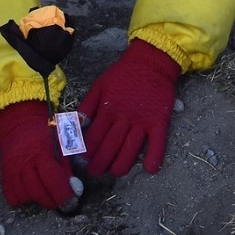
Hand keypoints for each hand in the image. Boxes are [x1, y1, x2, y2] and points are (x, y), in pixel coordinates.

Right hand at [0, 100, 74, 209]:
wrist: (19, 126)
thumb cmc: (45, 137)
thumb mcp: (61, 146)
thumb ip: (67, 167)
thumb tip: (75, 190)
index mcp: (42, 153)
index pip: (52, 180)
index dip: (63, 195)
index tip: (71, 203)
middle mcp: (25, 163)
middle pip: (37, 192)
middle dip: (52, 202)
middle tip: (61, 203)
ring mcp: (12, 170)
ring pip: (24, 196)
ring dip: (37, 201)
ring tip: (46, 195)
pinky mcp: (4, 176)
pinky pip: (12, 197)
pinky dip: (22, 200)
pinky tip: (31, 193)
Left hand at [76, 39, 179, 176]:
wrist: (151, 61)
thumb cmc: (123, 74)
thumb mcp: (100, 85)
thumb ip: (87, 106)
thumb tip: (74, 125)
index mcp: (108, 109)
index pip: (94, 136)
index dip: (86, 151)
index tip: (81, 161)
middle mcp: (124, 118)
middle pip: (110, 147)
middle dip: (100, 163)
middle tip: (95, 173)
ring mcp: (143, 121)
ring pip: (131, 149)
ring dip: (122, 165)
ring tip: (115, 172)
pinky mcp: (159, 120)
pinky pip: (158, 142)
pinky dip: (155, 156)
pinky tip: (150, 169)